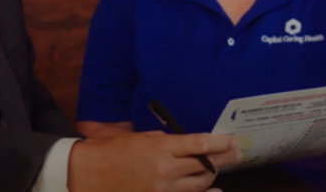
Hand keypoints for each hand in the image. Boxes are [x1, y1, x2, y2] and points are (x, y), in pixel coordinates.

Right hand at [68, 131, 240, 191]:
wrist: (89, 174)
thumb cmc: (113, 151)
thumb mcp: (141, 138)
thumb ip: (167, 141)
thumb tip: (189, 145)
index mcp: (160, 147)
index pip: (200, 145)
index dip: (220, 143)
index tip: (232, 141)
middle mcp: (165, 169)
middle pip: (205, 166)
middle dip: (224, 159)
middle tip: (236, 153)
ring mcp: (162, 189)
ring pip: (200, 184)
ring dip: (212, 175)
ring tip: (219, 167)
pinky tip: (215, 191)